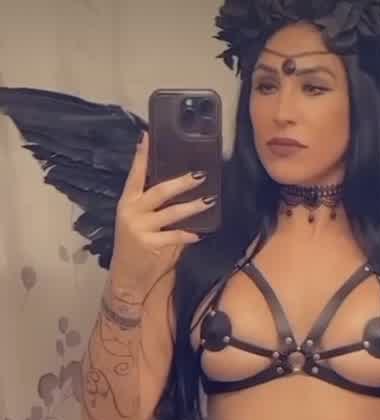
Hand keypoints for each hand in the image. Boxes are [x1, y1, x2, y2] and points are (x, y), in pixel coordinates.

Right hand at [110, 132, 214, 295]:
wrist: (126, 277)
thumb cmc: (137, 247)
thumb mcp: (141, 222)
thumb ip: (155, 207)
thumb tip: (180, 190)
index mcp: (128, 202)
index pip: (135, 175)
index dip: (142, 156)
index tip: (148, 137)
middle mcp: (131, 211)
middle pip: (159, 190)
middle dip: (181, 182)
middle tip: (200, 174)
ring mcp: (139, 228)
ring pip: (171, 213)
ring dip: (192, 206)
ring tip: (208, 201)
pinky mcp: (149, 244)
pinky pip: (174, 236)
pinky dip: (188, 235)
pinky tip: (198, 234)